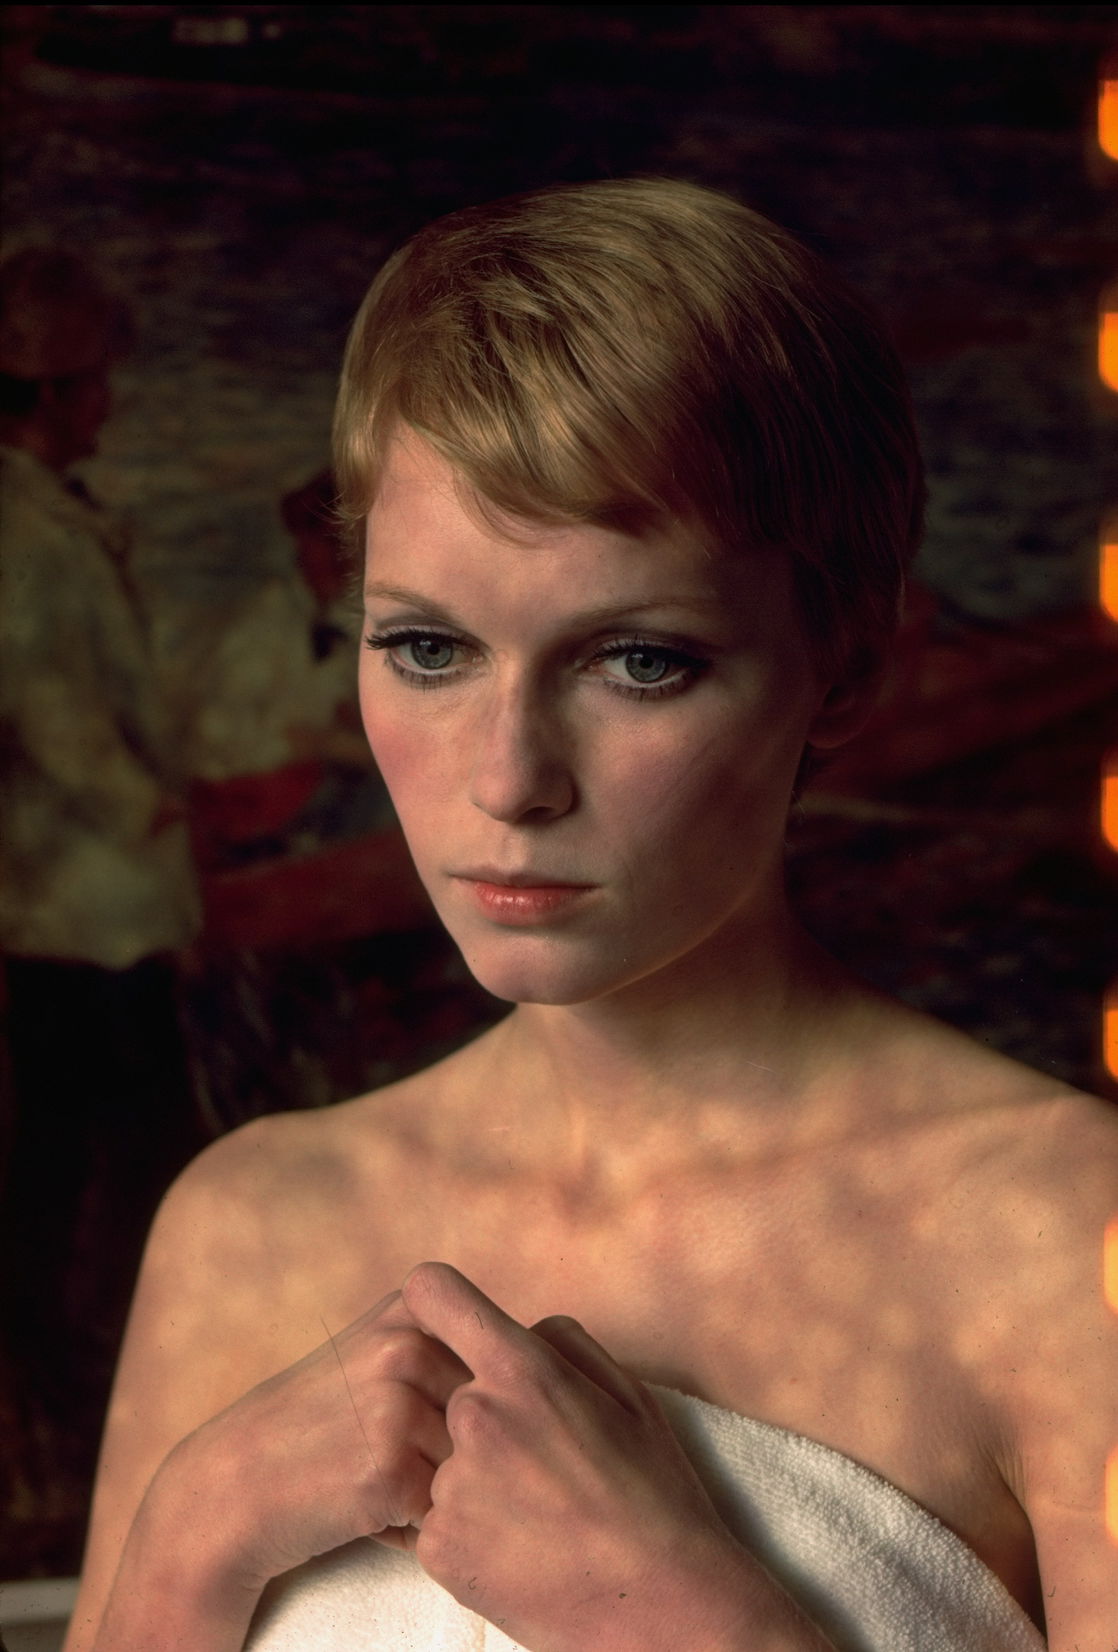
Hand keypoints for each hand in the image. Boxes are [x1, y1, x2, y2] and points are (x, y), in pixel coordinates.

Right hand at [158, 1289, 469, 1593]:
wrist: (235, 1482)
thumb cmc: (320, 1422)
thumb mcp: (376, 1350)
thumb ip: (446, 1340)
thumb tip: (549, 1357)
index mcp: (411, 1309)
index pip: (497, 1364)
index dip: (471, 1402)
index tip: (411, 1412)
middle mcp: (407, 1346)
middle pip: (488, 1417)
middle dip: (456, 1451)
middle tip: (386, 1454)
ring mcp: (397, 1405)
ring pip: (471, 1464)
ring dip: (440, 1489)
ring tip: (376, 1478)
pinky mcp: (389, 1469)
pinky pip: (442, 1509)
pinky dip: (415, 1522)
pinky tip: (367, 1507)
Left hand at [401, 1263, 755, 1651]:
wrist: (663, 1608)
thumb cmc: (655, 1494)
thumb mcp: (626, 1392)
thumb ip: (559, 1340)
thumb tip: (515, 1328)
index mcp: (520, 1371)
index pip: (432, 1294)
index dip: (436, 1304)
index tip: (448, 1324)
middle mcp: (474, 1420)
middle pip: (447, 1392)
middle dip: (483, 1415)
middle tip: (538, 1460)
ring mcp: (451, 1489)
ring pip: (445, 1459)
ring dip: (477, 1477)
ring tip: (536, 1513)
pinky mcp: (438, 1550)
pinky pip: (438, 1517)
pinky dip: (470, 1530)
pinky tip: (521, 1547)